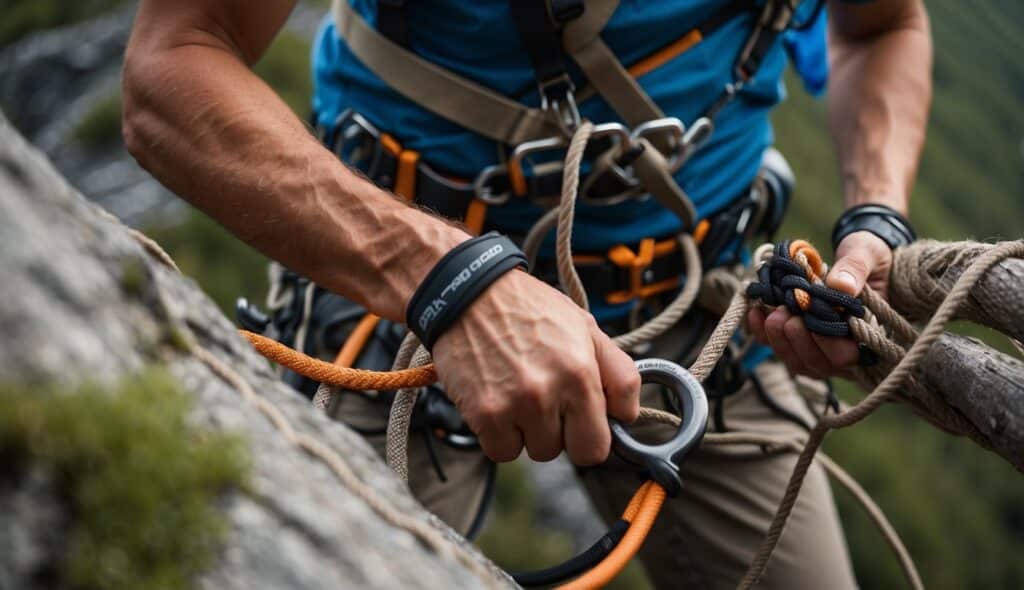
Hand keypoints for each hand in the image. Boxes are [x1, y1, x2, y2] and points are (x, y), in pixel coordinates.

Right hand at [431, 270, 640, 465]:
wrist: (470, 292)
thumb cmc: (528, 309)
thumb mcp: (586, 328)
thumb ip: (618, 373)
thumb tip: (628, 415)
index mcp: (580, 373)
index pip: (598, 447)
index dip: (590, 435)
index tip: (580, 419)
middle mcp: (548, 392)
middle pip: (566, 452)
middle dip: (561, 433)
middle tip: (546, 400)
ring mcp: (514, 405)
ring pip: (532, 452)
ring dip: (528, 431)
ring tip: (519, 393)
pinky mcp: (483, 413)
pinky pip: (500, 451)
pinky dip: (499, 434)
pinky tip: (498, 400)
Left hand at [747, 231, 893, 377]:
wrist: (852, 255)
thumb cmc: (866, 256)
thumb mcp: (866, 253)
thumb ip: (855, 268)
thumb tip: (840, 286)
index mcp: (869, 332)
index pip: (848, 356)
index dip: (827, 342)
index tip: (811, 316)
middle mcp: (846, 347)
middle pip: (819, 364)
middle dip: (799, 341)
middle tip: (785, 312)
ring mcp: (820, 347)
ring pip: (798, 363)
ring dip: (780, 340)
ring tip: (774, 312)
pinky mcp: (797, 338)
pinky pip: (779, 348)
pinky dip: (763, 334)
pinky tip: (756, 312)